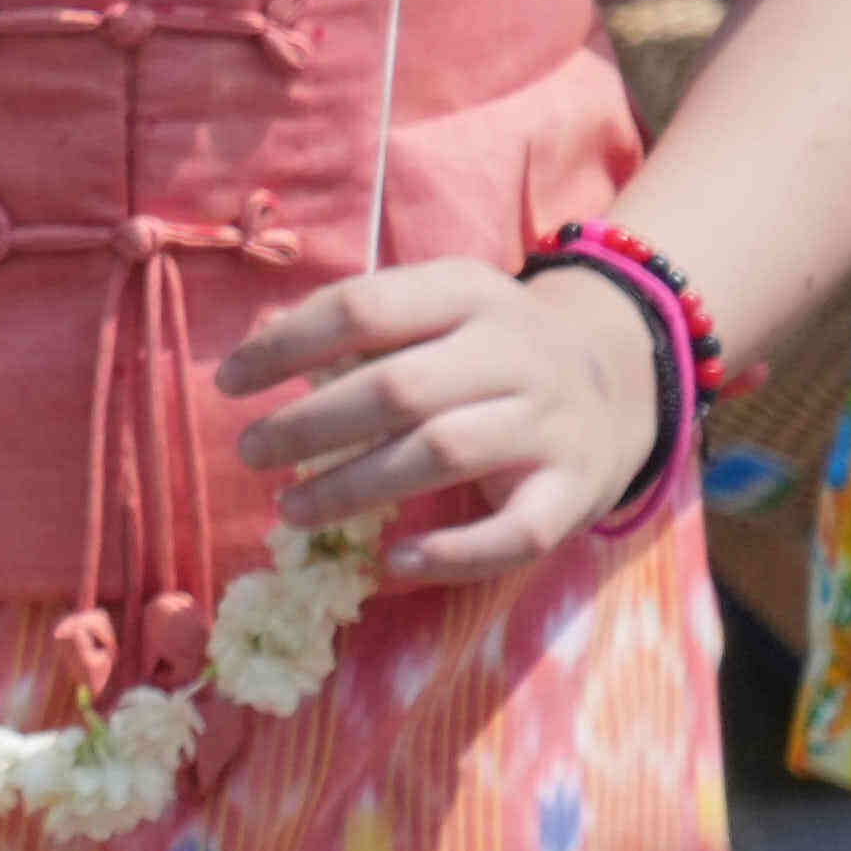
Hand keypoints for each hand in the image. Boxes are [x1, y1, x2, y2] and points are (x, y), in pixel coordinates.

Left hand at [215, 256, 659, 582]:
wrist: (623, 378)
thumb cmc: (489, 348)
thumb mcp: (437, 308)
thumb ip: (359, 324)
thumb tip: (256, 344)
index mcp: (467, 292)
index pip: (362, 309)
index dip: (285, 347)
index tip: (228, 384)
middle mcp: (514, 353)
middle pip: (396, 388)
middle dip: (308, 425)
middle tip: (249, 453)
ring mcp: (550, 424)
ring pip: (442, 453)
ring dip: (355, 487)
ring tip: (290, 511)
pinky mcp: (577, 492)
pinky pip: (516, 532)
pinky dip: (452, 554)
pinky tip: (393, 559)